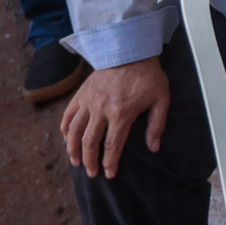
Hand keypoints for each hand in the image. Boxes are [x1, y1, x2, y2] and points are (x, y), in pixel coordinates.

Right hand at [61, 59, 172, 179]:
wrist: (129, 50)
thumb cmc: (147, 76)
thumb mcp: (161, 99)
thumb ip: (157, 125)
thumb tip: (154, 148)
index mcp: (121, 113)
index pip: (112, 145)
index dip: (110, 163)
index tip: (109, 174)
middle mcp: (101, 109)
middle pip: (89, 142)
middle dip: (90, 161)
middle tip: (92, 173)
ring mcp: (88, 102)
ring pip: (74, 132)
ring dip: (73, 150)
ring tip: (76, 162)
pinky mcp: (81, 94)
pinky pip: (68, 115)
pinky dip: (65, 130)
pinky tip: (67, 140)